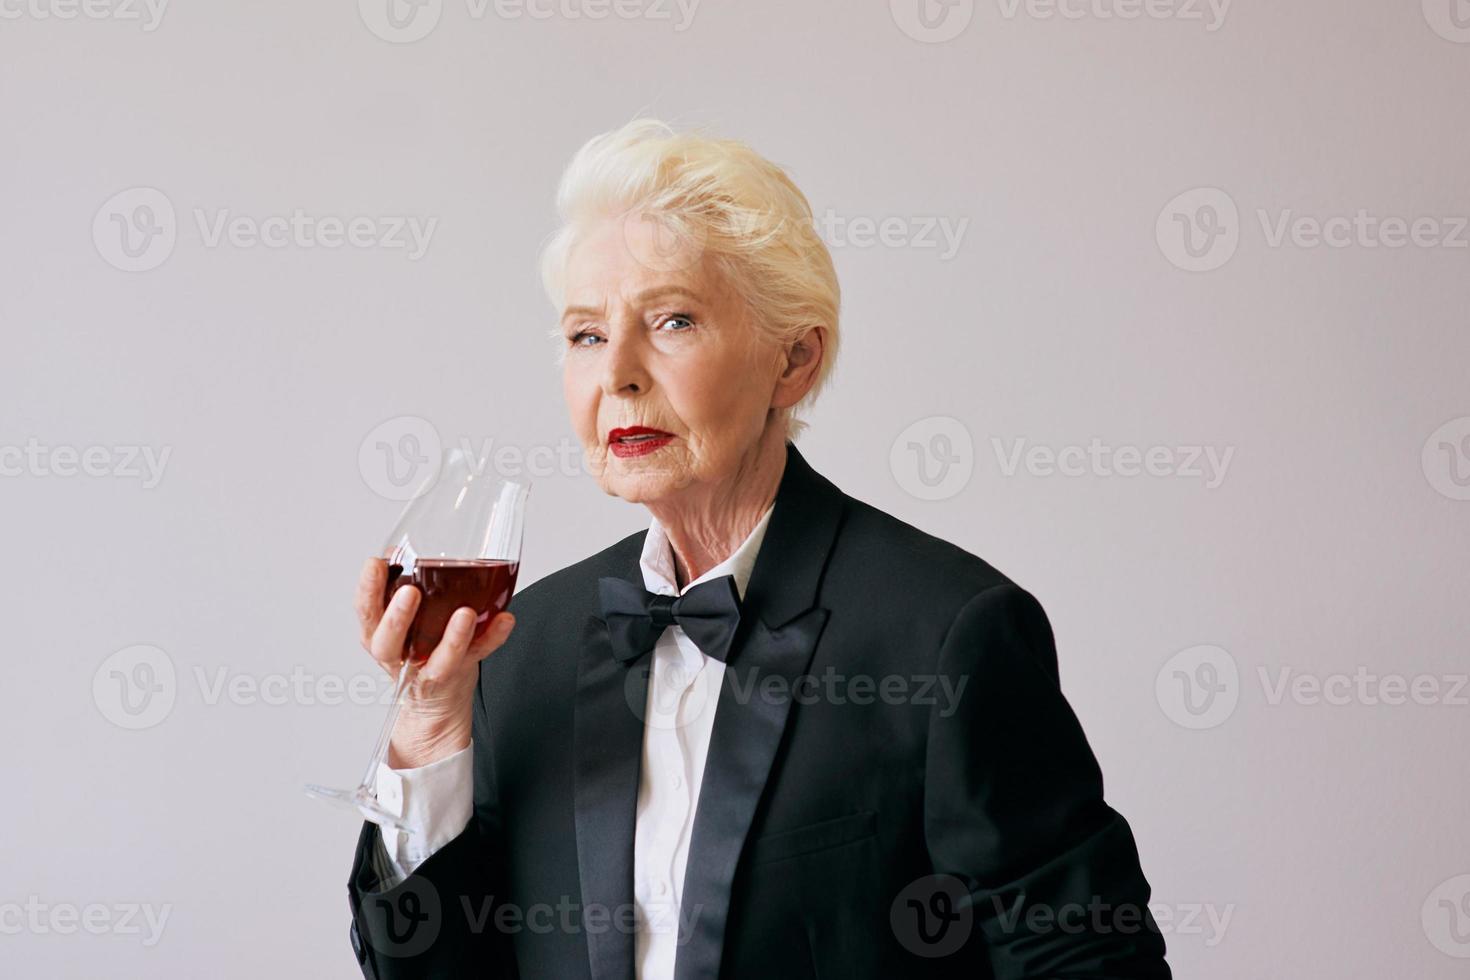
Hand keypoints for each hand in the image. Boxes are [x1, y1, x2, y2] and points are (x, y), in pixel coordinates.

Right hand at [355, 557, 515, 768]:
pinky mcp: (460, 673)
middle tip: (411, 592)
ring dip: (452, 637)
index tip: (375, 564)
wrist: (436, 701)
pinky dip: (493, 637)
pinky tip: (504, 619)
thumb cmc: (417, 649)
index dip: (367, 590)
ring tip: (465, 613)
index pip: (366, 614)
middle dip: (397, 618)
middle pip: (389, 643)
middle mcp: (401, 656)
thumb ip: (395, 588)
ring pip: (439, 659)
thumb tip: (396, 548)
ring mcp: (431, 668)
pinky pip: (479, 655)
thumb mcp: (398, 622)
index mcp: (380, 637)